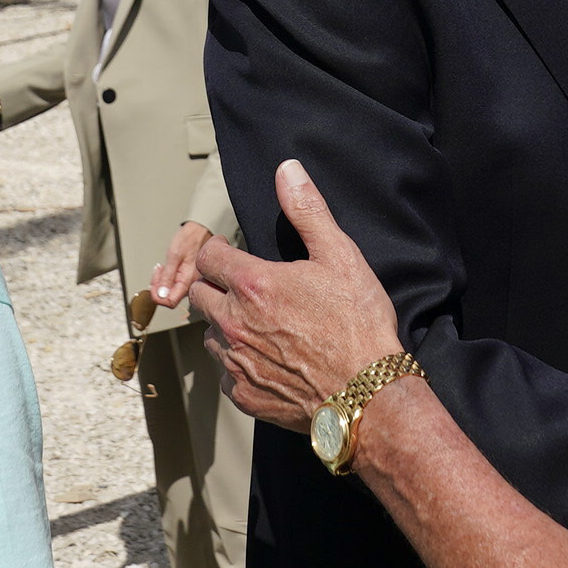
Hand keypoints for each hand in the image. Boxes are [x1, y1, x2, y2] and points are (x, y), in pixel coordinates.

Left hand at [150, 221, 219, 312]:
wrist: (200, 230)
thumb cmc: (190, 239)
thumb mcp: (174, 255)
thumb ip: (168, 276)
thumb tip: (162, 295)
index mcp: (189, 282)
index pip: (170, 302)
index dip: (158, 297)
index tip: (152, 285)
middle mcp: (191, 285)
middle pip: (169, 297)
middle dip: (158, 287)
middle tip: (158, 271)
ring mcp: (189, 282)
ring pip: (171, 291)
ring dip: (162, 281)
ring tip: (162, 267)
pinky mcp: (188, 278)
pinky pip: (174, 284)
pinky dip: (166, 278)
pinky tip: (166, 268)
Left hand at [190, 162, 405, 430]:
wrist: (367, 396)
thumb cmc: (358, 325)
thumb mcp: (340, 257)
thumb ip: (307, 211)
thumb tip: (287, 171)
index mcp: (252, 283)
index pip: (208, 254)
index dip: (221, 251)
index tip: (236, 255)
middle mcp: (233, 321)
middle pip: (199, 293)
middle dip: (217, 286)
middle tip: (250, 290)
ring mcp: (234, 360)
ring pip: (209, 333)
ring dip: (225, 325)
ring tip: (259, 325)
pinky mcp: (242, 393)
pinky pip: (224, 371)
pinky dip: (238, 362)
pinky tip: (267, 358)